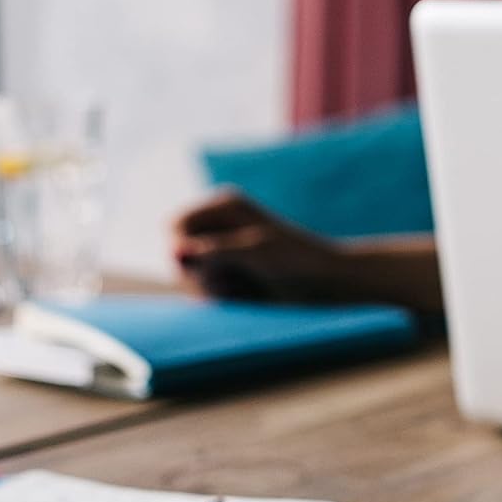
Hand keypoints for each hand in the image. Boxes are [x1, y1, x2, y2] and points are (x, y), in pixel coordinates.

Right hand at [172, 191, 349, 303]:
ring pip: (187, 274)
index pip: (174, 225)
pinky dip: (216, 296)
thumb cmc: (298, 261)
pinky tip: (241, 296)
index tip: (206, 269)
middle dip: (197, 273)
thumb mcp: (256, 253)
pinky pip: (201, 288)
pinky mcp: (227, 270)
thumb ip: (214, 252)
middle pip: (177, 252)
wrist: (327, 283)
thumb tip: (176, 252)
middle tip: (232, 283)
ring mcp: (221, 247)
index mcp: (225, 204)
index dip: (180, 250)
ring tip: (242, 289)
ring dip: (208, 288)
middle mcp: (220, 222)